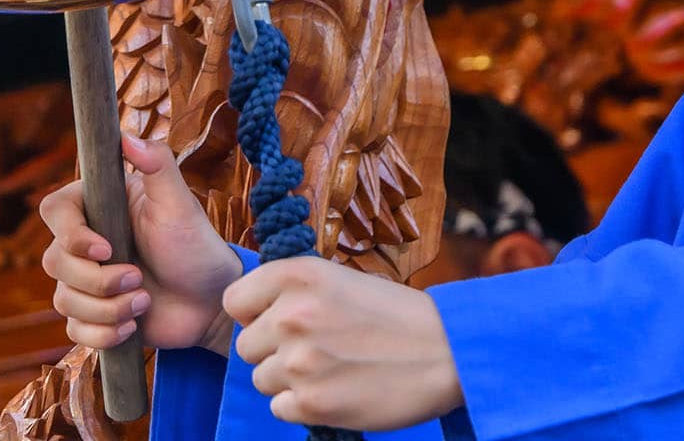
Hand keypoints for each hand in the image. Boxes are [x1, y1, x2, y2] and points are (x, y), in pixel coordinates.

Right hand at [40, 135, 242, 353]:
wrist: (212, 300)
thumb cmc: (196, 247)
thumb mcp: (181, 205)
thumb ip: (158, 166)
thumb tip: (126, 136)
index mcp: (102, 207)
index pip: (54, 210)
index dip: (69, 233)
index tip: (105, 248)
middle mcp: (87, 242)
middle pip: (53, 261)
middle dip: (98, 279)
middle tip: (138, 278)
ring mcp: (86, 280)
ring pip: (63, 299)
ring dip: (106, 308)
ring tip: (144, 300)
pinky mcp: (91, 315)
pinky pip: (74, 331)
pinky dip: (103, 333)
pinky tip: (132, 326)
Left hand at [226, 255, 463, 428]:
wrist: (449, 351)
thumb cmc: (400, 315)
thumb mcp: (345, 280)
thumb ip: (297, 292)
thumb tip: (256, 311)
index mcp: (299, 276)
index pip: (235, 301)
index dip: (255, 313)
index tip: (280, 317)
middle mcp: (292, 316)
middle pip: (246, 345)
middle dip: (275, 350)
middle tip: (321, 347)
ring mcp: (299, 363)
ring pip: (262, 379)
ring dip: (291, 379)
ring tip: (335, 367)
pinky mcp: (310, 404)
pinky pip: (280, 408)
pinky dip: (304, 404)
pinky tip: (339, 388)